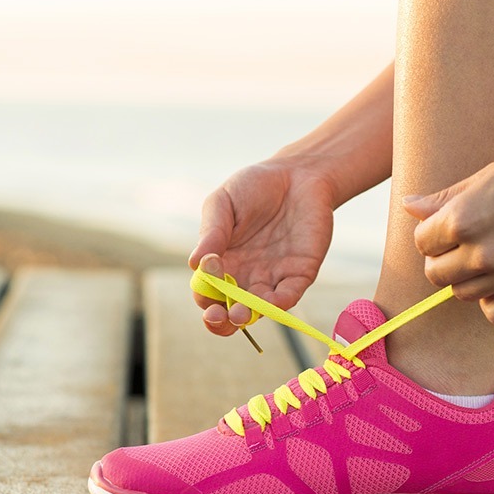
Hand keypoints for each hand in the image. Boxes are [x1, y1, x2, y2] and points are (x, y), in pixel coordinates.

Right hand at [189, 158, 335, 335]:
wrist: (298, 173)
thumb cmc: (254, 186)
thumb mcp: (223, 202)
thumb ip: (212, 231)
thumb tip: (194, 263)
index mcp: (222, 262)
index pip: (207, 292)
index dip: (204, 297)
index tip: (205, 286)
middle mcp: (245, 276)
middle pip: (229, 311)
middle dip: (221, 320)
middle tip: (217, 315)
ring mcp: (272, 278)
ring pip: (257, 310)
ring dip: (248, 316)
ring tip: (239, 315)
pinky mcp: (299, 274)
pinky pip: (288, 296)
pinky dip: (279, 304)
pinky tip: (271, 302)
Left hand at [403, 129, 493, 325]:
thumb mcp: (485, 177)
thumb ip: (444, 199)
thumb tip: (408, 207)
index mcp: (462, 219)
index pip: (422, 244)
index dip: (434, 235)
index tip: (451, 228)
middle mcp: (482, 251)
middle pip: (437, 274)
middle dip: (445, 260)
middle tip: (468, 245)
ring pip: (463, 294)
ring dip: (470, 279)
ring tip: (492, 256)